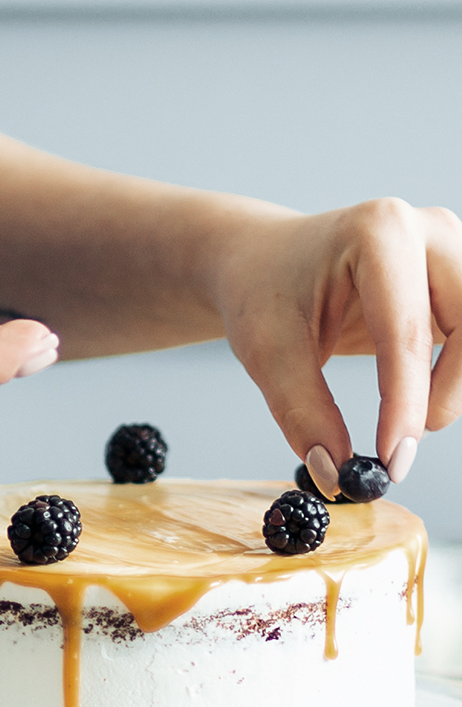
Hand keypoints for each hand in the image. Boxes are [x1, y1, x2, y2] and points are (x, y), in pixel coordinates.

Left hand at [205, 196, 461, 490]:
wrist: (266, 260)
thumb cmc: (265, 293)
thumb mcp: (267, 353)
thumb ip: (304, 415)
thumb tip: (335, 474)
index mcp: (379, 232)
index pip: (406, 334)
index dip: (404, 406)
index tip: (392, 463)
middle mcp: (428, 232)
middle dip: (445, 392)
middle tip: (401, 440)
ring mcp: (451, 253)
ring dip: (453, 387)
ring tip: (402, 417)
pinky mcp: (457, 281)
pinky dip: (454, 379)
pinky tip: (420, 398)